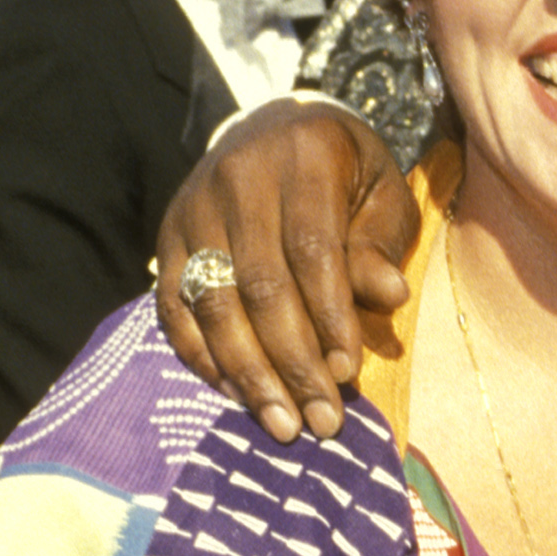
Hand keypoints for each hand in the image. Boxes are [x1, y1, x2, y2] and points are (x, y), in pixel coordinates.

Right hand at [153, 102, 415, 443]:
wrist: (275, 130)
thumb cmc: (345, 176)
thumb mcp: (381, 193)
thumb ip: (380, 244)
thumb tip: (390, 296)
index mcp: (303, 156)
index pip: (312, 248)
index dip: (329, 317)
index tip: (348, 374)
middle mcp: (238, 177)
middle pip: (260, 284)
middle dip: (293, 362)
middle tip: (322, 421)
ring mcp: (194, 207)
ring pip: (214, 302)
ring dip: (249, 373)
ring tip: (283, 424)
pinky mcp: (166, 237)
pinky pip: (175, 307)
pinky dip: (204, 357)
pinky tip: (237, 396)